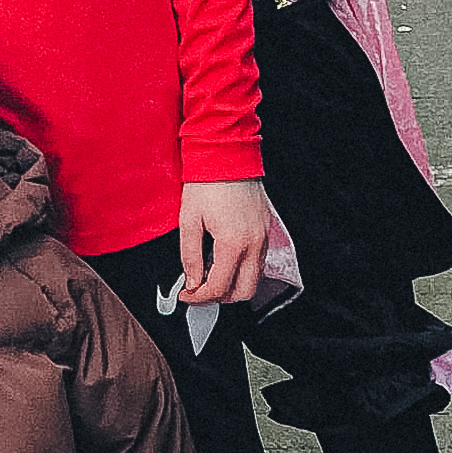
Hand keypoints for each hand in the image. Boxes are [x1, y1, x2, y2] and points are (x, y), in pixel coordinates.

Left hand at [177, 177, 271, 307]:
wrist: (228, 154)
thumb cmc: (207, 182)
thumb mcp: (189, 220)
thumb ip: (190, 256)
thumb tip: (191, 281)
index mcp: (233, 243)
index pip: (218, 287)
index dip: (199, 297)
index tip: (185, 294)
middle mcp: (254, 244)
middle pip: (244, 292)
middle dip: (220, 298)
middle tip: (199, 291)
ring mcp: (263, 237)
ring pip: (254, 278)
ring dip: (233, 284)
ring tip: (209, 274)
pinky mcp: (266, 230)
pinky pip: (258, 262)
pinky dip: (242, 269)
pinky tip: (223, 259)